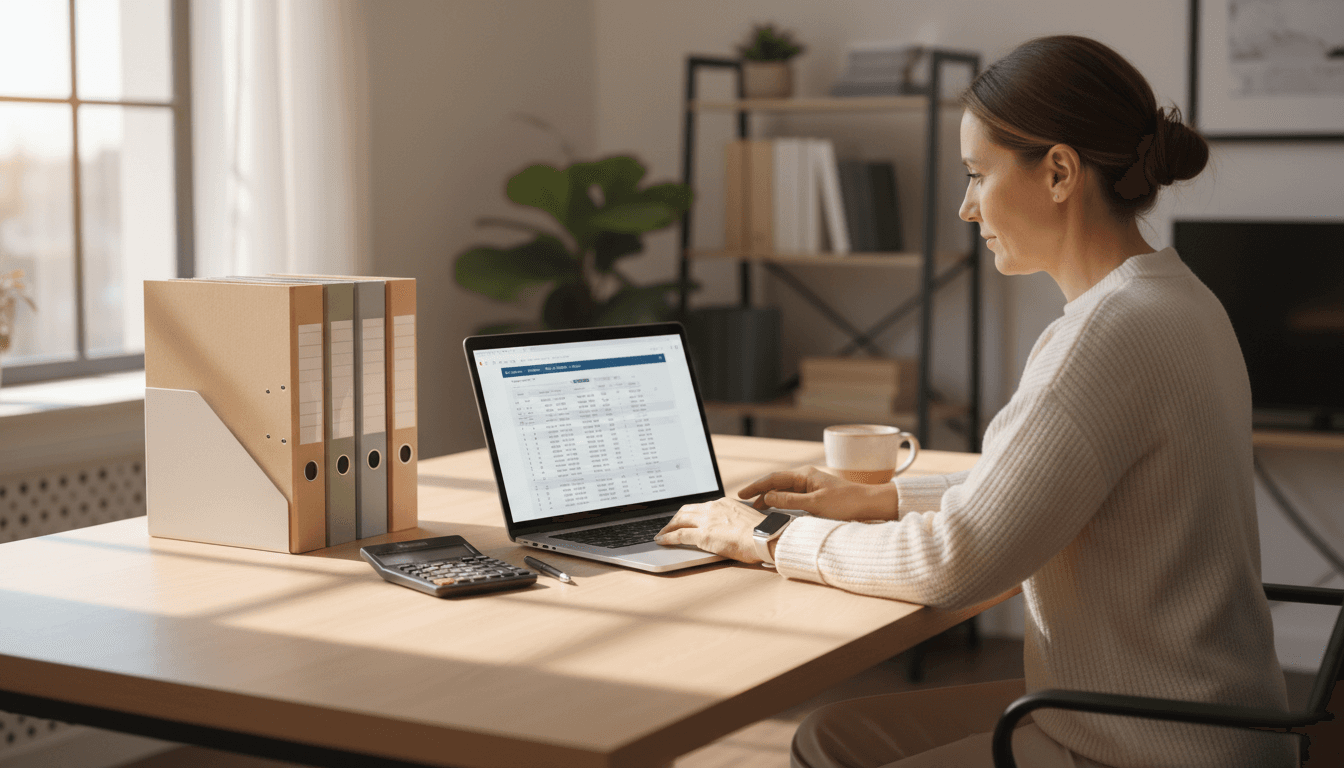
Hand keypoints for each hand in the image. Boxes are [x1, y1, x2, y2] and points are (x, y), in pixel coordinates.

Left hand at [654, 497, 766, 562]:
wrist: (765, 537)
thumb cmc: (761, 533)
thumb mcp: (745, 519)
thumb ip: (733, 520)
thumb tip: (730, 528)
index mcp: (723, 503)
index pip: (700, 506)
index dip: (689, 513)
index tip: (684, 518)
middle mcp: (713, 508)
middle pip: (686, 510)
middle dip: (675, 519)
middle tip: (668, 526)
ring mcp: (707, 520)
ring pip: (680, 520)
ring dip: (668, 527)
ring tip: (662, 534)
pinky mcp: (703, 535)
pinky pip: (679, 535)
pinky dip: (668, 537)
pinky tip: (662, 541)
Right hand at [737, 465, 897, 520]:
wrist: (869, 505)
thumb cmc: (846, 503)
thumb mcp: (815, 504)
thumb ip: (790, 501)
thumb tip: (768, 497)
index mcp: (804, 475)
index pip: (773, 478)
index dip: (756, 486)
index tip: (741, 494)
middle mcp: (805, 477)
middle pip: (776, 483)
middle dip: (760, 492)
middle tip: (745, 503)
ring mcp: (811, 486)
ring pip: (784, 491)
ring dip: (770, 498)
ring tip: (757, 508)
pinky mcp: (816, 495)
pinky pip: (792, 497)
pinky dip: (781, 502)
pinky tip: (776, 510)